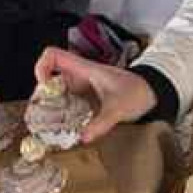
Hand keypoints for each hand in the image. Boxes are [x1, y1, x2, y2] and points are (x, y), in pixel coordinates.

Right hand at [33, 46, 155, 143]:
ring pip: (55, 91)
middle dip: (41, 95)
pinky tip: (63, 129)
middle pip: (48, 77)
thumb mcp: (119, 108)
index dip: (41, 66)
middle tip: (40, 116)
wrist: (152, 94)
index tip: (44, 87)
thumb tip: (83, 137)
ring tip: (47, 126)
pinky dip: (60, 114)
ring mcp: (81, 86)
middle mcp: (79, 75)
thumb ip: (102, 122)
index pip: (53, 54)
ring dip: (49, 106)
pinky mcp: (85, 98)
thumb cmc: (137, 92)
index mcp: (84, 68)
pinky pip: (65, 103)